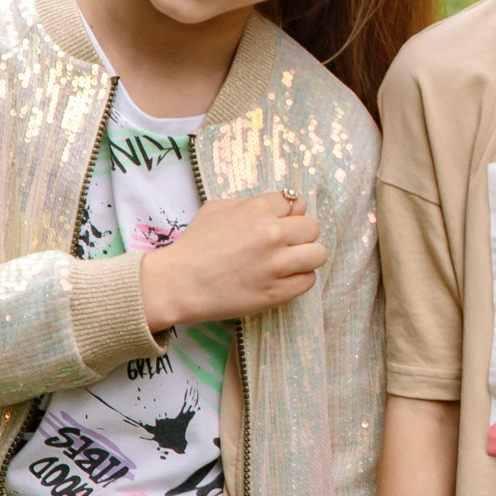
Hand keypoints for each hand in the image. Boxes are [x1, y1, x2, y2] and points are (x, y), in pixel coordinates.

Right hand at [141, 190, 325, 330]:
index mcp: (258, 210)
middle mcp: (272, 234)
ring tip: (289, 263)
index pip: (297, 202)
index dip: (291, 213)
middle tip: (284, 245)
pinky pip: (308, 281)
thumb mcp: (218, 208)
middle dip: (300, 235)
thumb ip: (252, 204)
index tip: (283, 222)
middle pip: (312, 227)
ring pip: (318, 254)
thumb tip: (279, 205)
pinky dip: (298, 279)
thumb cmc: (195, 244)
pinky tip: (281, 279)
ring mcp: (276, 265)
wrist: (178, 283)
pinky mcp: (277, 292)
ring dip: (306, 257)